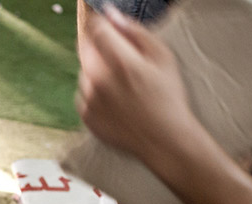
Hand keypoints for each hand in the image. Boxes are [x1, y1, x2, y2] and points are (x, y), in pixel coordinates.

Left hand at [76, 7, 197, 161]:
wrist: (162, 140)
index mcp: (119, 62)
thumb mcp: (162, 57)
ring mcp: (88, 100)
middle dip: (98, 45)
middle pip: (85, 48)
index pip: (95, 29)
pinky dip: (95, 92)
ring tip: (122, 84)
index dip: (98, 21)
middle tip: (118, 55)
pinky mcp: (85, 116)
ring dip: (96, 70)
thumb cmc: (167, 98)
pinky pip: (84, 94)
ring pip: (84, 72)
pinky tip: (116, 100)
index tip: (103, 21)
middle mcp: (98, 80)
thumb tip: (112, 15)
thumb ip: (135, 32)